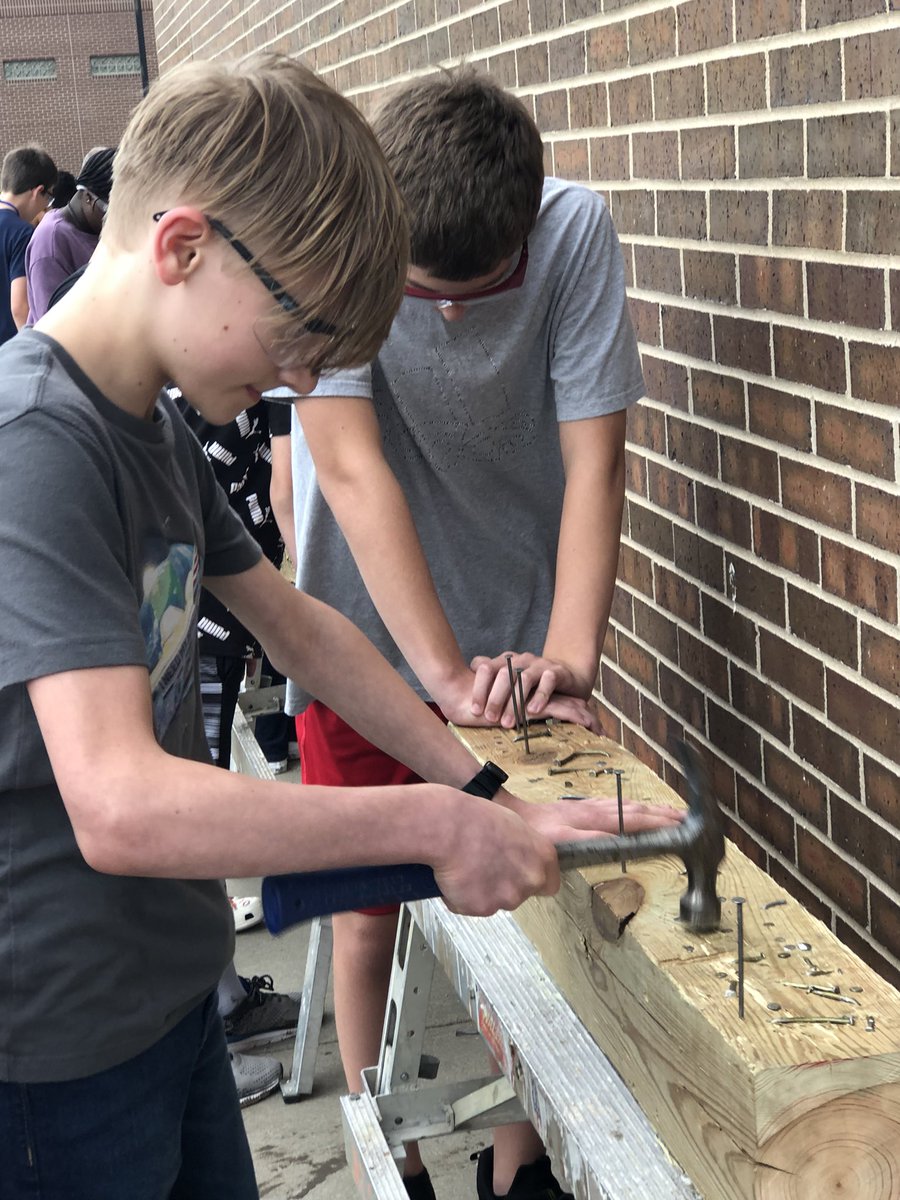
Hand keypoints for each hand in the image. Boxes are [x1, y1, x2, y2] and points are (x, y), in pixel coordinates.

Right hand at [430, 791, 559, 916]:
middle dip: (505, 886)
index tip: (519, 875)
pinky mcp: (483, 908)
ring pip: (496, 902)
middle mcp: (530, 880)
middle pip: (521, 894)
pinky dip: (462, 897)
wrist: (448, 829)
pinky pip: (472, 907)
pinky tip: (455, 876)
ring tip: (466, 867)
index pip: (550, 884)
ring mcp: (508, 897)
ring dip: (483, 892)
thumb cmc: (476, 819)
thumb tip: (518, 856)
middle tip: (484, 867)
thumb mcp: (512, 824)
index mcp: (543, 857)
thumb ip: (524, 848)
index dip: (532, 881)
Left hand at [468, 652, 594, 726]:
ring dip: (515, 702)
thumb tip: (463, 688)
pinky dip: (540, 696)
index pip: (486, 668)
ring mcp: (538, 664)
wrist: (563, 675)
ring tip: (508, 722)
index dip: (479, 689)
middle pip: (503, 674)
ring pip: (524, 679)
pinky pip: (548, 681)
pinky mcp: (556, 672)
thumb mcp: (507, 682)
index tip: (475, 711)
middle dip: (495, 699)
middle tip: (490, 719)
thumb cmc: (530, 683)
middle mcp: (520, 659)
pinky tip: (533, 711)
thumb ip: (488, 683)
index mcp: (504, 660)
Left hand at [501, 793, 682, 845]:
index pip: (635, 819)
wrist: (515, 816)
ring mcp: (591, 807)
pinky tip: (636, 810)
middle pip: (637, 810)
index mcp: (596, 819)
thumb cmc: (535, 833)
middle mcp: (597, 810)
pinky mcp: (583, 808)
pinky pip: (617, 806)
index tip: (680, 825)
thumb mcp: (559, 841)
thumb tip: (615, 841)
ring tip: (671, 813)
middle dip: (663, 814)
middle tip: (687, 819)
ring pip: (629, 806)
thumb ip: (587, 841)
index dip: (659, 823)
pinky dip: (634, 808)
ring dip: (652, 809)